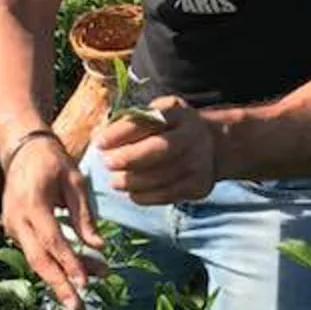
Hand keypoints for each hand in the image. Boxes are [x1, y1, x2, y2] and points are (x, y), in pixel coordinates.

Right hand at [0, 134, 105, 309]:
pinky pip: (34, 252)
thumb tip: (99, 247)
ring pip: (36, 259)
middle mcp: (17, 219)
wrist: (22, 150)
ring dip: (60, 277)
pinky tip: (77, 272)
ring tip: (85, 291)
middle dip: (58, 285)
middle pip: (38, 259)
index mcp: (32, 203)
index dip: (69, 263)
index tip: (85, 283)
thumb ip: (85, 216)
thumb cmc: (52, 162)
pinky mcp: (14, 230)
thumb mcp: (75, 182)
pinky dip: (54, 263)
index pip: (52, 240)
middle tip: (76, 308)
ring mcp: (12, 226)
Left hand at [94, 96, 217, 205]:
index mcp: (178, 113)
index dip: (122, 132)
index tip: (100, 142)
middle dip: (130, 157)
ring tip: (114, 182)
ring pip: (163, 176)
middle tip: (107, 163)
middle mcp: (193, 135)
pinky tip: (132, 192)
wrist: (211, 146)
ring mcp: (199, 162)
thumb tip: (98, 137)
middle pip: (160, 149)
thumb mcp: (157, 114)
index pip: (149, 120)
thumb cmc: (170, 129)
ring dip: (133, 181)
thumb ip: (131, 121)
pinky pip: (168, 195)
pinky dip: (146, 196)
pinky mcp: (199, 186)